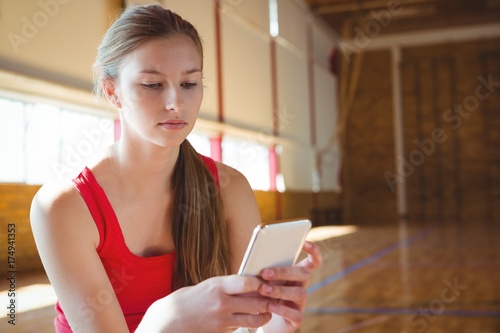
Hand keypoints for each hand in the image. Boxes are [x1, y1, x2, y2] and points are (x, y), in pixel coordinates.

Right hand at [137, 275, 271, 332]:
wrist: (172, 318)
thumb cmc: (193, 297)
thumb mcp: (210, 285)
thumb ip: (230, 285)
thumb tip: (252, 283)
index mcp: (218, 286)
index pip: (246, 283)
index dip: (261, 282)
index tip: (268, 281)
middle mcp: (221, 303)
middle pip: (256, 302)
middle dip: (269, 299)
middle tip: (276, 295)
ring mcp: (222, 320)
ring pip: (254, 319)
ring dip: (265, 314)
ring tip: (267, 310)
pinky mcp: (222, 331)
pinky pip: (242, 327)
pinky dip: (250, 323)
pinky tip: (253, 317)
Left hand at [258, 241, 322, 332]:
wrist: (261, 321)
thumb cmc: (261, 296)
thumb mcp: (262, 281)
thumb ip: (262, 270)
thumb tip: (254, 259)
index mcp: (295, 275)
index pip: (312, 261)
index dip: (313, 251)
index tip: (305, 242)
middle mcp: (301, 287)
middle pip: (303, 274)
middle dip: (284, 271)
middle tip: (265, 272)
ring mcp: (300, 303)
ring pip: (299, 293)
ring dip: (280, 290)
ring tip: (262, 289)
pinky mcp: (297, 319)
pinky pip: (294, 313)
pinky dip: (282, 309)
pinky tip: (269, 306)